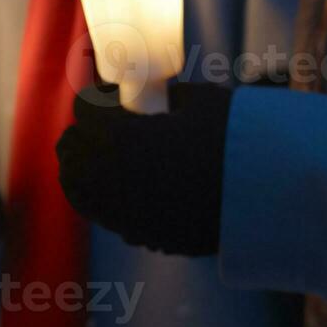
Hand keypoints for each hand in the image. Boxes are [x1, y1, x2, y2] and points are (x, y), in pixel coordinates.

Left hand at [56, 81, 230, 255]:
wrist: (256, 200)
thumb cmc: (230, 140)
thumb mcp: (202, 100)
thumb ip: (174, 95)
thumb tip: (167, 98)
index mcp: (118, 134)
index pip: (83, 108)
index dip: (97, 96)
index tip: (112, 94)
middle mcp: (107, 173)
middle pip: (70, 147)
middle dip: (84, 131)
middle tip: (105, 123)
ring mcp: (116, 208)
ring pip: (75, 184)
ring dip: (82, 165)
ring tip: (101, 156)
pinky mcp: (133, 232)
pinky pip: (98, 211)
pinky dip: (99, 195)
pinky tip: (117, 186)